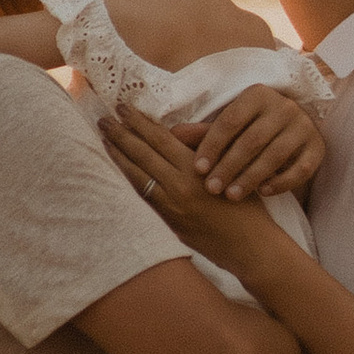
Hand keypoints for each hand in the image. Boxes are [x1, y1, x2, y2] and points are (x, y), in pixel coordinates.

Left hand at [98, 103, 269, 273]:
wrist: (251, 246)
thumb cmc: (246, 203)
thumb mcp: (230, 166)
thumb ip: (202, 147)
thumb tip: (174, 131)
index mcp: (196, 168)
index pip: (160, 138)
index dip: (140, 122)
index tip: (123, 107)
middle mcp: (179, 186)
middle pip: (142, 154)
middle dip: (121, 134)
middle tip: (103, 119)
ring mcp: (171, 206)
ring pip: (136, 175)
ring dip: (118, 156)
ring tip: (104, 139)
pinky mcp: (168, 222)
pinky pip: (142, 195)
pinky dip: (129, 179)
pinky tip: (119, 168)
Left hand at [185, 84, 324, 203]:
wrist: (295, 131)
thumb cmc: (253, 130)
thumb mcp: (231, 128)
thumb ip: (204, 133)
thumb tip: (170, 135)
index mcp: (257, 95)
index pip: (231, 120)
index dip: (212, 145)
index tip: (197, 169)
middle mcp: (283, 106)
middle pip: (252, 139)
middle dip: (229, 166)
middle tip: (211, 188)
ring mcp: (304, 127)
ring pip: (275, 155)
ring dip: (251, 177)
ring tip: (232, 196)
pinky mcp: (317, 148)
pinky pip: (300, 169)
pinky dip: (281, 182)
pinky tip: (262, 193)